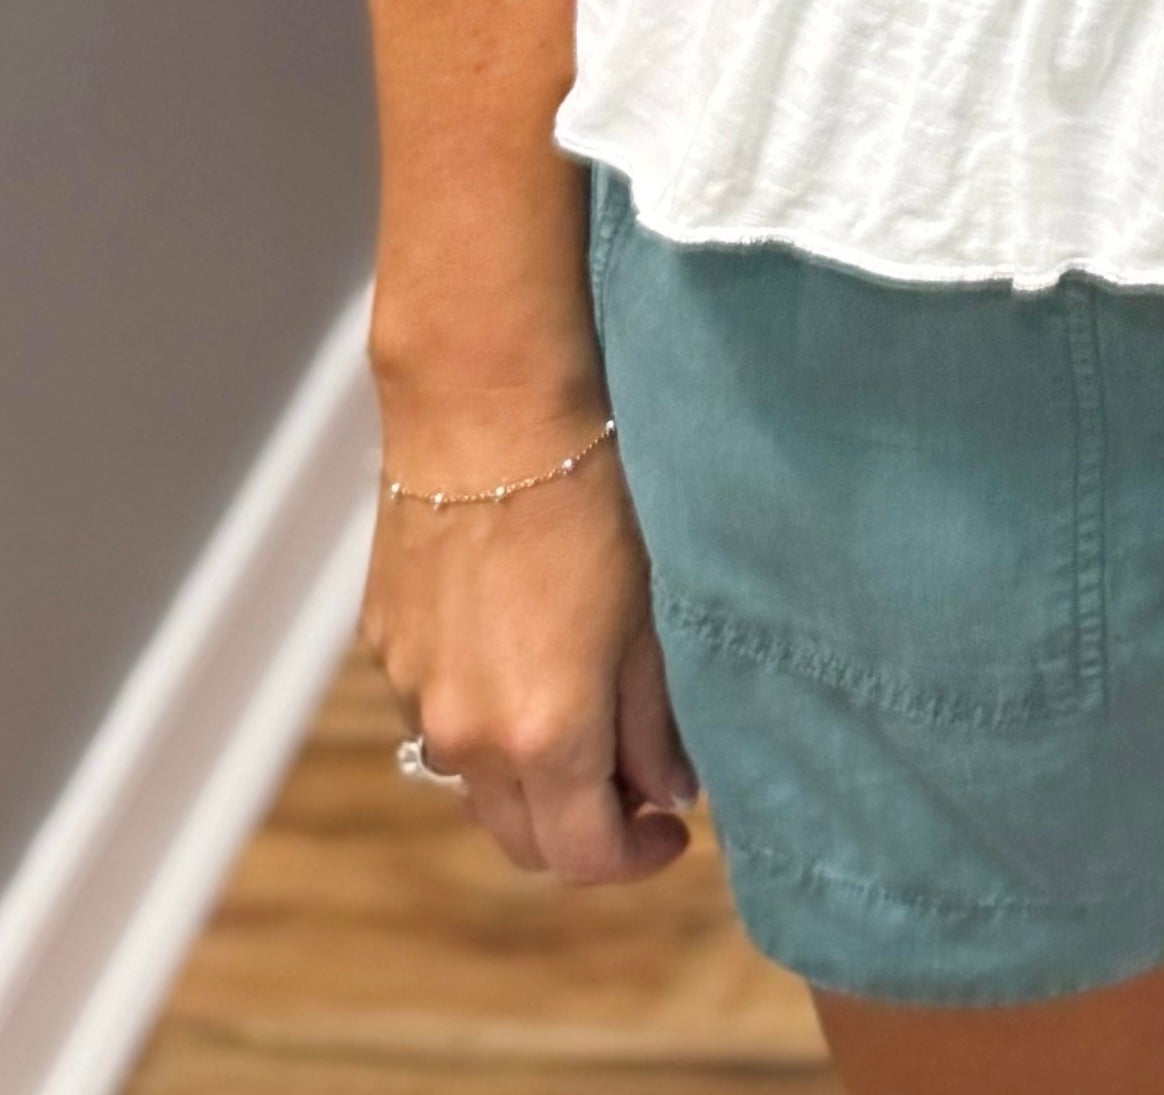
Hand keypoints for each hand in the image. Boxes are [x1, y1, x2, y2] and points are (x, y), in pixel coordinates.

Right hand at [363, 393, 694, 886]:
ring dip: (529, 779)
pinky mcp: (385, 652)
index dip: (636, 856)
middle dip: (581, 832)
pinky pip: (438, 716)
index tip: (671, 828)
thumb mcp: (648, 615)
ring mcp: (415, 698)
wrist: (486, 416)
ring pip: (475, 783)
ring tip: (580, 721)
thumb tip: (668, 789)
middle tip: (633, 789)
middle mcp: (467, 737)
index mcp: (543, 736)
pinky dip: (483, 718)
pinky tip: (521, 658)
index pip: (586, 854)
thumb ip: (653, 720)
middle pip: (522, 840)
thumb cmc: (589, 501)